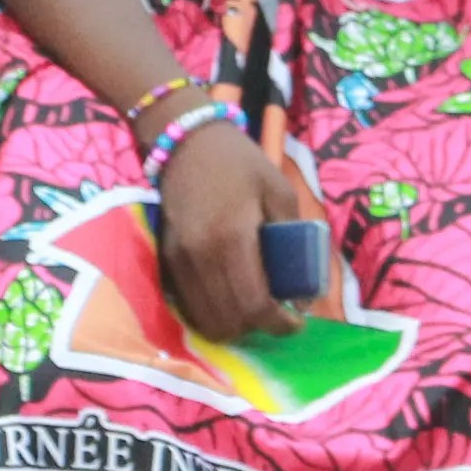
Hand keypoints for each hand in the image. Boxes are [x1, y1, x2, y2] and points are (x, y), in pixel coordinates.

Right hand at [154, 119, 296, 342]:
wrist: (186, 143)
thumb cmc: (240, 163)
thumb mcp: (278, 190)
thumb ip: (294, 237)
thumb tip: (304, 290)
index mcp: (232, 237)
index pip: (255, 304)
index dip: (279, 324)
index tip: (297, 322)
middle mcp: (201, 256)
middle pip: (230, 320)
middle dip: (259, 327)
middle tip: (278, 315)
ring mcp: (179, 261)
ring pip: (206, 320)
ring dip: (235, 325)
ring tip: (255, 309)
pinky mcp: (167, 261)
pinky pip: (189, 306)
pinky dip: (213, 314)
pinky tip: (230, 300)